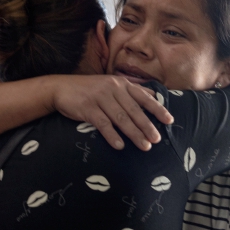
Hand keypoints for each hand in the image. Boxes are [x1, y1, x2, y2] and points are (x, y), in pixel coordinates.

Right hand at [52, 75, 172, 150]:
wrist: (61, 88)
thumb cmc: (90, 89)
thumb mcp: (112, 84)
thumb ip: (132, 90)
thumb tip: (154, 94)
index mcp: (121, 84)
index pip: (143, 97)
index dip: (157, 109)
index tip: (169, 120)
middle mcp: (113, 89)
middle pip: (134, 110)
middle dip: (147, 126)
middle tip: (157, 140)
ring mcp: (100, 98)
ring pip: (121, 118)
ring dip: (134, 133)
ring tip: (144, 146)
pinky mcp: (87, 108)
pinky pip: (102, 123)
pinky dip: (112, 135)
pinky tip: (120, 145)